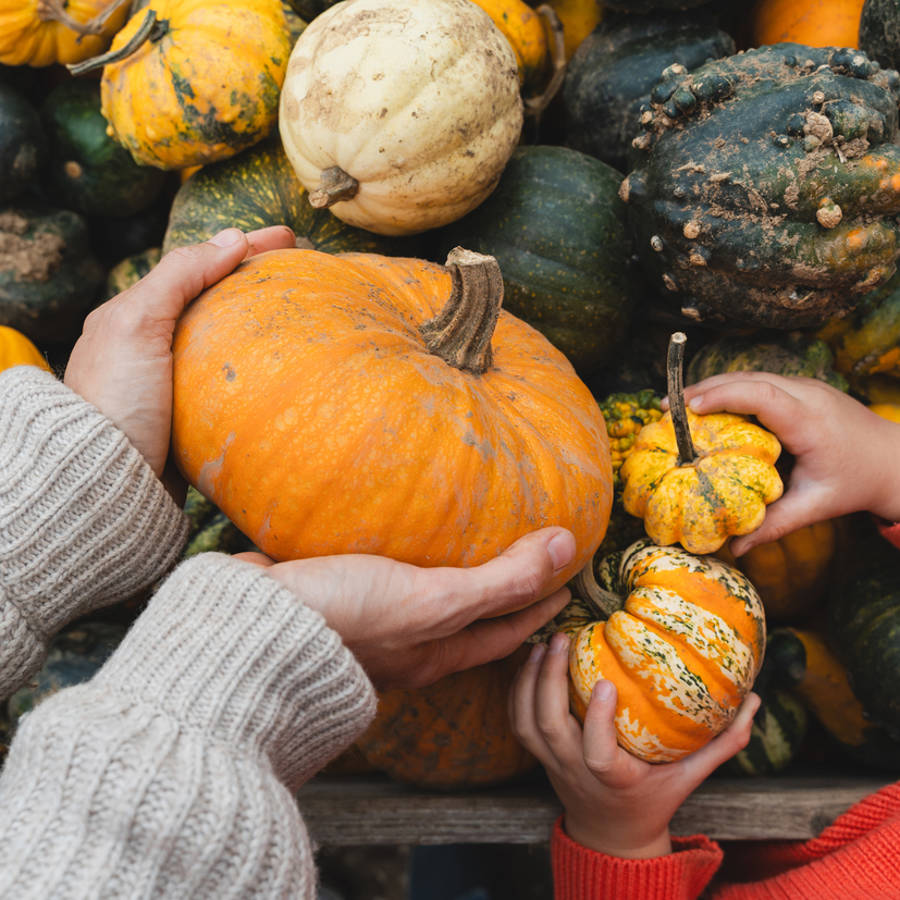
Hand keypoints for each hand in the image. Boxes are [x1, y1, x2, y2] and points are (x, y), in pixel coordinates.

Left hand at [64, 227, 295, 489]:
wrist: (107, 480)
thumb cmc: (116, 399)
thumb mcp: (137, 324)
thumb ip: (179, 276)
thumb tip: (231, 239)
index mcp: (136, 316)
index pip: (199, 267)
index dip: (244, 247)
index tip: (289, 238)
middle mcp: (153, 346)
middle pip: (216, 300)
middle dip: (257, 280)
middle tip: (301, 267)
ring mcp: (174, 384)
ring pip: (226, 341)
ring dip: (261, 323)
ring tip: (300, 312)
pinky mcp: (191, 419)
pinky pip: (231, 382)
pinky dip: (257, 367)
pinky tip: (282, 368)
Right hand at [236, 527, 575, 689]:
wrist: (252, 626)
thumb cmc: (348, 618)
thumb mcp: (434, 601)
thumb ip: (499, 579)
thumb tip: (566, 546)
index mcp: (434, 653)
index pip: (503, 632)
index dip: (538, 607)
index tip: (566, 584)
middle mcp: (405, 645)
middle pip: (466, 621)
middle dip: (498, 596)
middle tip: (525, 562)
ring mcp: (367, 624)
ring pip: (423, 599)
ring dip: (449, 576)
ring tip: (464, 542)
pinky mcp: (335, 595)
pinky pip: (381, 576)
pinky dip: (401, 560)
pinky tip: (394, 533)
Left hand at [509, 632, 758, 858]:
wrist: (611, 834)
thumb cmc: (654, 799)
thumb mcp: (691, 777)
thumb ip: (723, 741)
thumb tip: (754, 700)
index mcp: (614, 779)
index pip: (597, 754)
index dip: (595, 720)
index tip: (604, 683)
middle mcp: (575, 771)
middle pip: (549, 728)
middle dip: (549, 681)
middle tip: (562, 637)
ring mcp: (552, 763)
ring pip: (527, 723)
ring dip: (530, 680)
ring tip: (544, 642)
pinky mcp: (538, 755)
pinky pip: (518, 722)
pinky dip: (518, 689)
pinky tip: (530, 657)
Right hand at [680, 372, 899, 553]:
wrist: (895, 460)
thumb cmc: (856, 483)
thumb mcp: (815, 506)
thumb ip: (774, 525)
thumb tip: (733, 549)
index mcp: (810, 421)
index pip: (760, 394)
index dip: (721, 396)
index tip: (686, 409)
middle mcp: (807, 394)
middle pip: (747, 378)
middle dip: (702, 389)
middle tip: (665, 408)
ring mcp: (806, 386)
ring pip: (751, 375)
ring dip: (713, 387)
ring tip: (677, 407)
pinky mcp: (801, 388)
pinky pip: (760, 381)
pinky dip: (730, 390)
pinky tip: (708, 407)